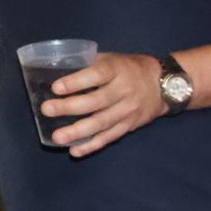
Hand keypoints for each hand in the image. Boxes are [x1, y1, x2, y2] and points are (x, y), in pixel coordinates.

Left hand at [45, 52, 166, 157]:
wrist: (163, 85)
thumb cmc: (128, 68)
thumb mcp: (111, 59)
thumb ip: (88, 65)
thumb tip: (54, 69)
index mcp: (117, 70)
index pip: (96, 75)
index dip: (76, 82)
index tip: (56, 87)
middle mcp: (124, 91)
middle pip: (96, 101)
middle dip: (69, 107)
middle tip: (47, 110)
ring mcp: (128, 111)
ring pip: (102, 123)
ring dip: (78, 132)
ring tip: (57, 137)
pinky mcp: (129, 126)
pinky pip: (109, 137)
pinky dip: (92, 145)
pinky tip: (75, 151)